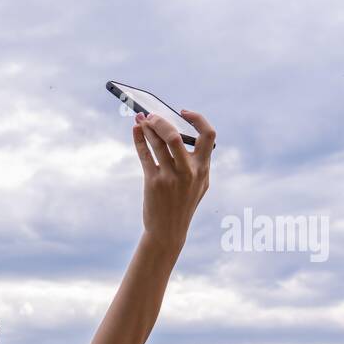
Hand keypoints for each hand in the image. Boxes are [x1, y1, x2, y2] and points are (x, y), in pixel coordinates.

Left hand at [132, 108, 214, 250]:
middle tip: (152, 115)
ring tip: (140, 120)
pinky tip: (135, 131)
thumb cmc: (182, 203)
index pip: (208, 135)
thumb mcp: (198, 184)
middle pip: (176, 136)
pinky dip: (139, 140)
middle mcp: (189, 171)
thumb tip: (178, 134)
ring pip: (158, 144)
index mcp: (204, 168)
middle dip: (161, 121)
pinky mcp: (154, 183)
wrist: (169, 230)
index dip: (197, 119)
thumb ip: (195, 162)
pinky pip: (145, 155)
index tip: (183, 112)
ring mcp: (171, 177)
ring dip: (147, 128)